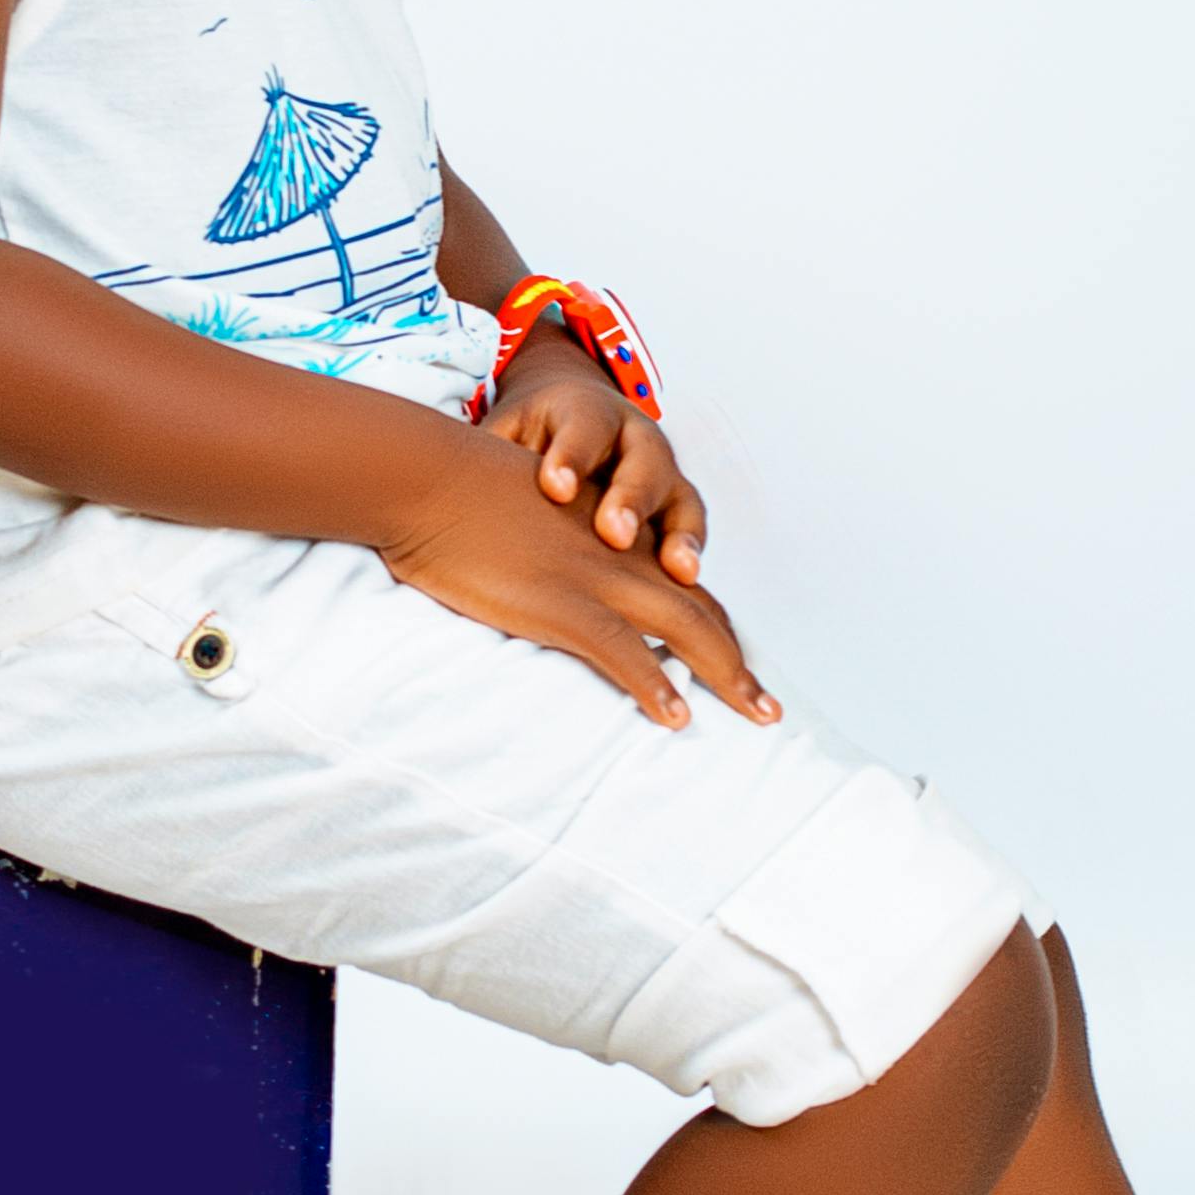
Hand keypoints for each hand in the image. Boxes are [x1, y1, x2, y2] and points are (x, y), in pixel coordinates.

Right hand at [383, 423, 776, 732]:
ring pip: (686, 630)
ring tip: (756, 718)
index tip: (736, 669)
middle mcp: (618, 555)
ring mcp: (596, 578)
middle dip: (738, 664)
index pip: (680, 587)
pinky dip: (656, 687)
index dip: (713, 629)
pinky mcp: (562, 604)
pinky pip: (625, 653)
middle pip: (700, 611)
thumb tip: (543, 585)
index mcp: (610, 537)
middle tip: (768, 711)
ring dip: (726, 677)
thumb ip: (546, 552)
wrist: (426, 476)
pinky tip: (676, 719)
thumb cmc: (456, 498)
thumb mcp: (520, 521)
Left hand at [484, 318, 707, 576]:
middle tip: (613, 533)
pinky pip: (690, 532)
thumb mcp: (505, 435)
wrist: (570, 416)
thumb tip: (446, 482)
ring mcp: (662, 472)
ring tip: (678, 570)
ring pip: (678, 499)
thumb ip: (489, 458)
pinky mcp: (675, 508)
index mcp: (585, 412)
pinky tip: (688, 591)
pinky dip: (691, 557)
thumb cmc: (529, 438)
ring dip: (680, 535)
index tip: (553, 488)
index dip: (571, 457)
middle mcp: (633, 437)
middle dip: (630, 498)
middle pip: (642, 462)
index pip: (582, 429)